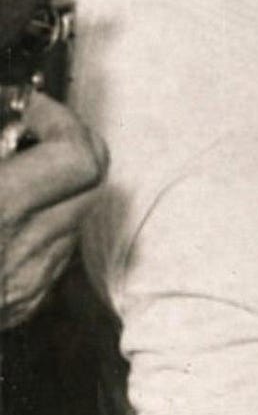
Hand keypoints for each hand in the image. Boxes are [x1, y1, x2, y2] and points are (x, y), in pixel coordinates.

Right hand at [0, 94, 106, 328]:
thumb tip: (6, 108)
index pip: (78, 156)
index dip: (57, 119)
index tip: (24, 107)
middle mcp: (20, 252)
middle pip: (92, 182)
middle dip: (63, 146)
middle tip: (21, 132)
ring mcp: (24, 285)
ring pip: (76, 216)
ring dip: (54, 186)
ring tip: (6, 175)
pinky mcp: (18, 306)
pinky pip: (53, 253)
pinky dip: (37, 225)